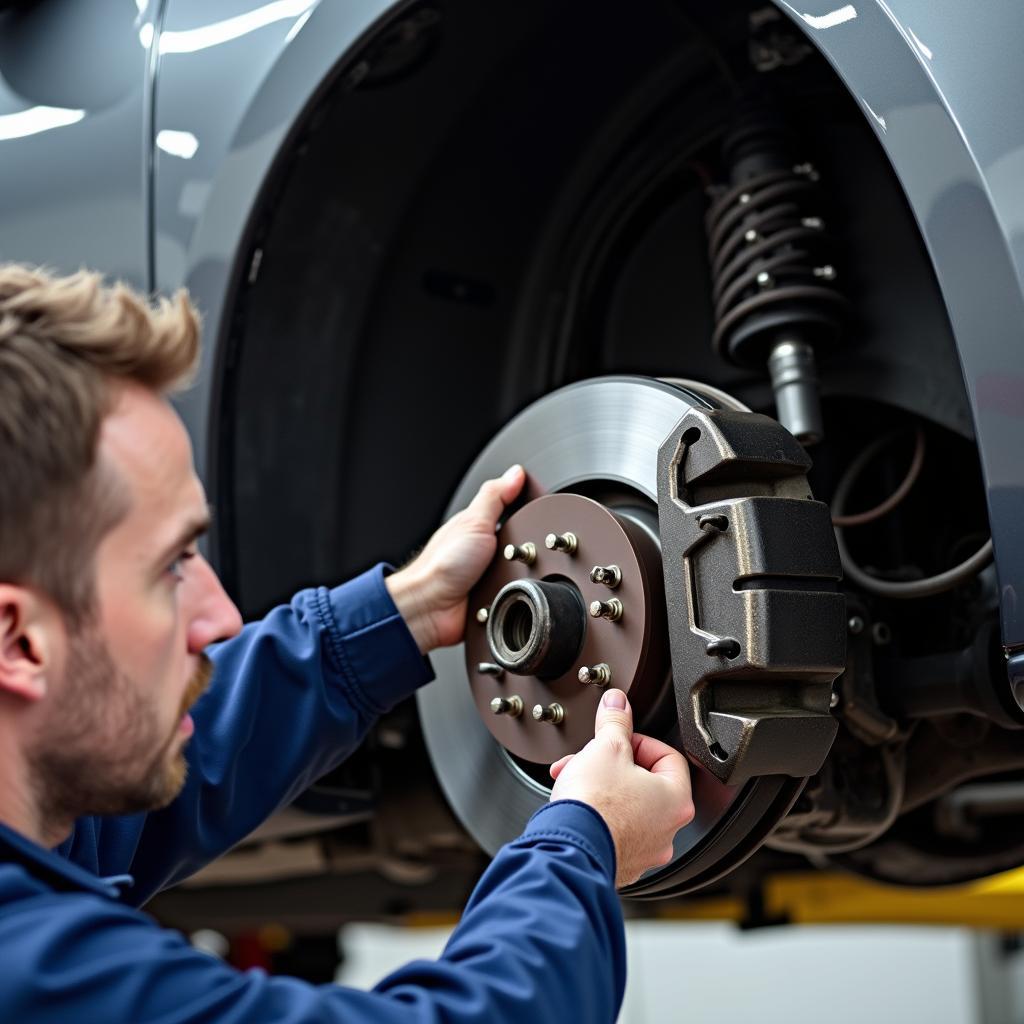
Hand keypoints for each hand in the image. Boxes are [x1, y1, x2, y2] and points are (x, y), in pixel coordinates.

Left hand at [386, 465, 525, 652]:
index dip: (528, 514)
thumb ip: (495, 496)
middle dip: (528, 552)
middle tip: (518, 553)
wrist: (430, 608)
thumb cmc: (441, 566)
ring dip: (523, 578)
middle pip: (524, 547)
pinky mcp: (495, 602)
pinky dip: (516, 598)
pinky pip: (517, 598)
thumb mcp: (474, 521)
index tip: (539, 515)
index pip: (514, 514)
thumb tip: (515, 473)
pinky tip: (510, 594)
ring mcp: (489, 578)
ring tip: (511, 576)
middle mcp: (484, 554)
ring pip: (524, 575)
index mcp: (480, 529)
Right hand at [549, 689, 693, 887]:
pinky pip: (614, 829)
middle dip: (612, 764)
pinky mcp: (622, 863)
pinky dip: (598, 814)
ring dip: (601, 787)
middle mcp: (668, 830)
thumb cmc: (594, 806)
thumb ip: (616, 721)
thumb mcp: (606, 748)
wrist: (569, 849)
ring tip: (576, 780)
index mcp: (676, 800)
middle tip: (592, 758)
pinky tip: (578, 806)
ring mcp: (645, 850)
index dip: (640, 741)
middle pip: (645, 781)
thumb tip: (618, 704)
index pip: (669, 757)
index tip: (620, 739)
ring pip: (627, 805)